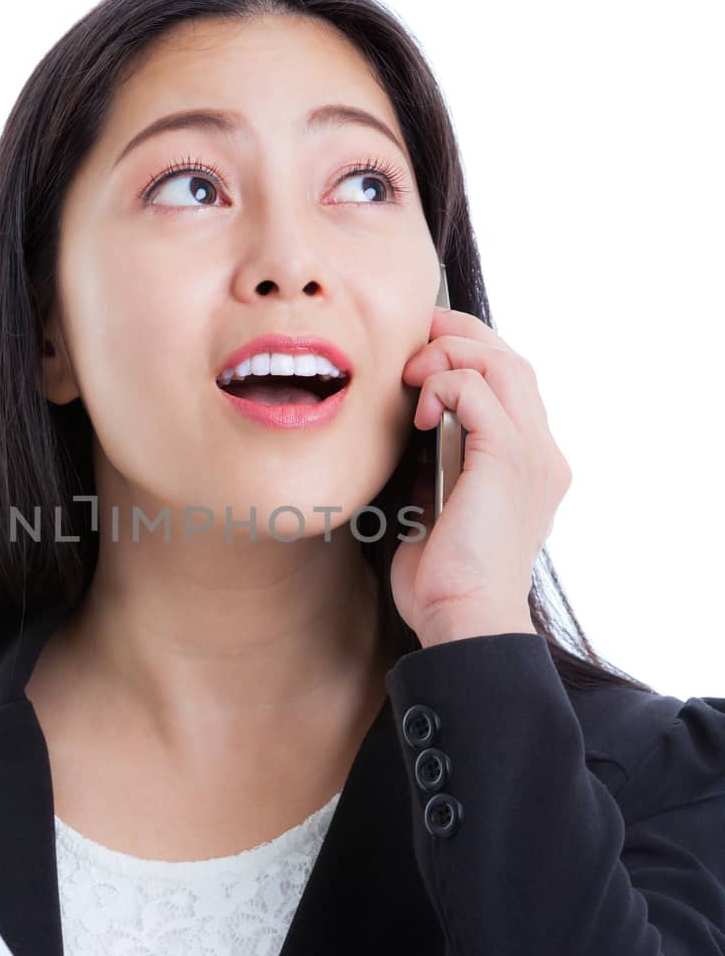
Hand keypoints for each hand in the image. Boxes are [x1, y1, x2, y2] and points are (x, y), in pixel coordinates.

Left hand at [390, 305, 571, 646]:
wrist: (464, 620)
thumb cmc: (444, 583)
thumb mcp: (435, 511)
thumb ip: (436, 469)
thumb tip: (413, 437)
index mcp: (531, 467)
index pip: (511, 383)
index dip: (469, 353)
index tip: (419, 350)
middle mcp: (543, 454)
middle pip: (512, 360)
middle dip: (459, 335)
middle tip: (414, 336)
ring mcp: (533, 455)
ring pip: (501, 362)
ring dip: (449, 355)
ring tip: (411, 374)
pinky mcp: (509, 459)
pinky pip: (480, 389)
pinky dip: (445, 384)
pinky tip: (420, 412)